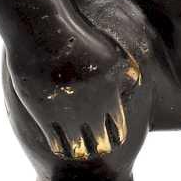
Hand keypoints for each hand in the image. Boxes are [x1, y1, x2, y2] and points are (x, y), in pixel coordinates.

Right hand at [7, 31, 140, 160]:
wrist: (43, 31)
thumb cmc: (76, 38)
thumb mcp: (107, 52)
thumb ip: (125, 70)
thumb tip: (137, 81)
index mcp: (110, 94)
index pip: (118, 131)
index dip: (115, 136)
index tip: (111, 138)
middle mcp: (91, 109)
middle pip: (101, 143)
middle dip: (99, 145)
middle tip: (96, 146)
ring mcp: (67, 114)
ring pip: (78, 147)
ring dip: (79, 149)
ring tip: (79, 149)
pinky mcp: (44, 115)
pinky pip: (56, 143)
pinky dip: (61, 146)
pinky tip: (61, 144)